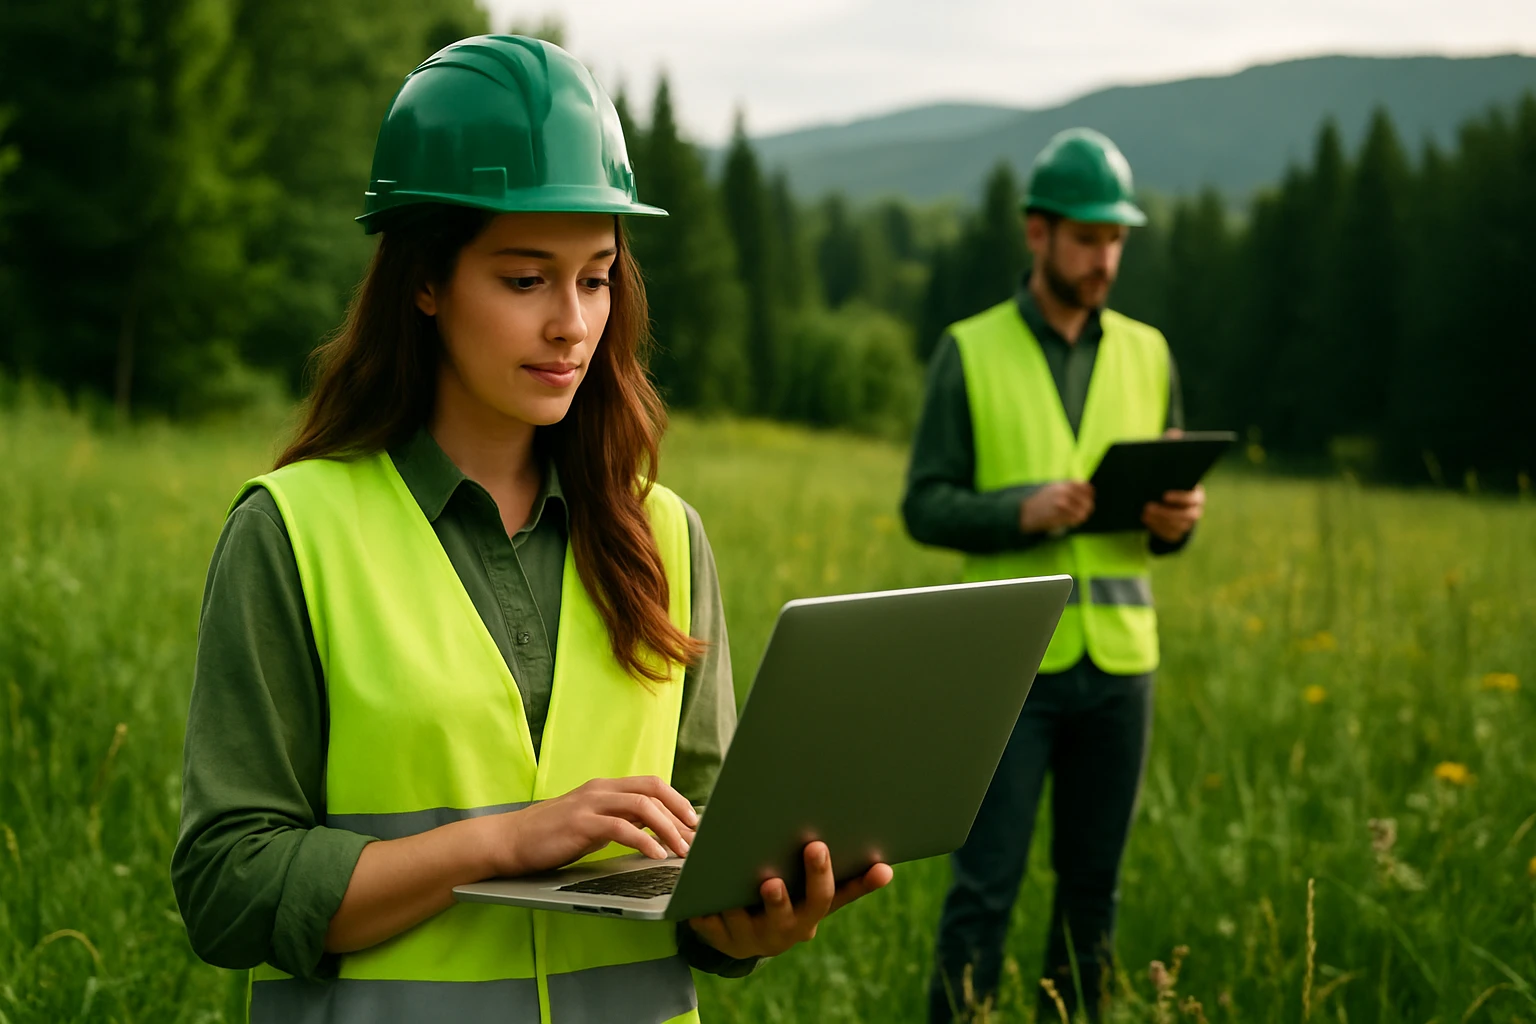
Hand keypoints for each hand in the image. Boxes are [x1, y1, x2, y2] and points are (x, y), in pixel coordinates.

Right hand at [479, 776, 697, 877]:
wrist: (509, 841)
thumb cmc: (551, 837)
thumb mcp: (592, 825)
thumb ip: (619, 820)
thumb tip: (654, 829)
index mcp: (605, 788)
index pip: (651, 785)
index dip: (677, 801)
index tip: (694, 823)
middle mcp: (600, 790)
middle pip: (653, 790)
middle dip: (679, 813)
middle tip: (696, 837)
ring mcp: (590, 804)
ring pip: (642, 806)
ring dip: (668, 829)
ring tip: (681, 850)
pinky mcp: (581, 824)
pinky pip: (622, 828)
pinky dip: (644, 841)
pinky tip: (656, 855)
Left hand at [686, 841, 892, 958]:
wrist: (741, 939)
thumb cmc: (784, 904)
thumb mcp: (808, 895)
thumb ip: (842, 881)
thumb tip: (886, 867)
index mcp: (809, 914)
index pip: (836, 897)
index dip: (861, 884)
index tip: (882, 867)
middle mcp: (785, 928)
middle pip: (801, 908)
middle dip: (806, 883)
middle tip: (808, 854)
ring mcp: (751, 935)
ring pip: (751, 918)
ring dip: (755, 902)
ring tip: (762, 881)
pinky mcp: (718, 935)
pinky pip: (712, 924)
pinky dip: (708, 911)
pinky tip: (702, 887)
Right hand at [1020, 481, 1094, 533]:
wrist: (1026, 509)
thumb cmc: (1042, 499)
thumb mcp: (1055, 487)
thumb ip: (1070, 488)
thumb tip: (1089, 493)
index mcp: (1066, 483)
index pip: (1088, 489)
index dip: (1089, 496)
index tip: (1087, 501)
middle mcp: (1066, 492)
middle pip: (1087, 502)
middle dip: (1087, 509)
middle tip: (1083, 513)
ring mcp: (1063, 503)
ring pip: (1082, 513)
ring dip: (1080, 517)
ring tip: (1075, 518)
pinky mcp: (1059, 515)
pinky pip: (1074, 520)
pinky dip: (1074, 522)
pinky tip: (1070, 522)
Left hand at [1142, 484, 1204, 542]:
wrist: (1172, 504)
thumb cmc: (1171, 488)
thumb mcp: (1172, 483)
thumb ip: (1168, 482)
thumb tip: (1154, 478)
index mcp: (1197, 497)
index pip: (1192, 499)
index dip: (1179, 498)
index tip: (1164, 496)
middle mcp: (1196, 512)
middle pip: (1185, 516)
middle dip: (1166, 512)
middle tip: (1148, 507)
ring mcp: (1189, 525)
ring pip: (1178, 527)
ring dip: (1159, 521)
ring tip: (1144, 514)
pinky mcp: (1179, 534)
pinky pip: (1170, 535)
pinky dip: (1157, 529)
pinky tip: (1146, 521)